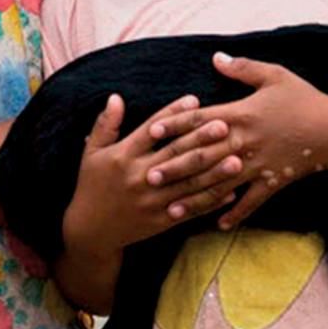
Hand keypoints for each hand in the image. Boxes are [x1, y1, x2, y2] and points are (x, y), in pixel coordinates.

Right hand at [60, 94, 246, 257]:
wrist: (90, 232)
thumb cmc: (92, 186)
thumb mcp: (92, 153)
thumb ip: (105, 124)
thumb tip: (116, 96)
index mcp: (123, 156)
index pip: (152, 130)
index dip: (173, 114)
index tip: (194, 100)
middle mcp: (139, 177)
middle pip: (175, 155)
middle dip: (201, 140)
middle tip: (225, 125)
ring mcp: (151, 201)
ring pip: (188, 184)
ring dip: (215, 172)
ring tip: (237, 159)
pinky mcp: (161, 221)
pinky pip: (190, 210)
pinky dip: (211, 202)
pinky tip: (232, 192)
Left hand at [149, 54, 327, 231]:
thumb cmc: (304, 98)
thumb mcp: (275, 75)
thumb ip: (242, 68)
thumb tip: (215, 57)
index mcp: (241, 114)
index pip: (200, 120)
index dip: (175, 125)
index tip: (152, 132)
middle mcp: (244, 142)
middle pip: (202, 156)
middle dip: (174, 168)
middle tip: (147, 178)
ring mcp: (257, 166)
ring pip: (219, 185)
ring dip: (194, 198)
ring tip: (170, 209)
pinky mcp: (272, 182)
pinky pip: (250, 203)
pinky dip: (235, 214)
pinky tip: (218, 225)